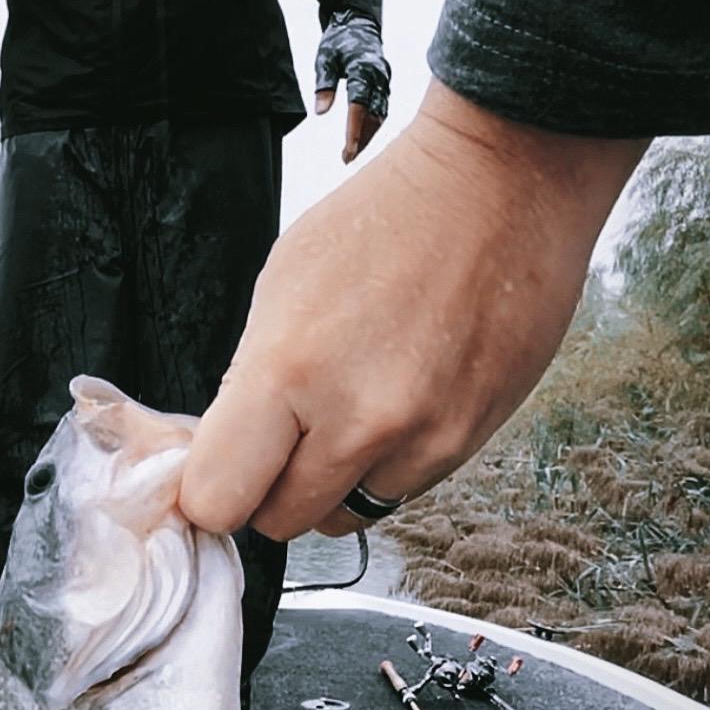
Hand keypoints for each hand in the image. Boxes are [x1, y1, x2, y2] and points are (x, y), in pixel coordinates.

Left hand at [180, 80, 646, 538]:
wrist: (500, 185)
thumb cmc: (386, 217)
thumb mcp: (282, 284)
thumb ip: (252, 380)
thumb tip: (231, 448)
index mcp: (288, 369)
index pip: (218, 498)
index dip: (210, 489)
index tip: (217, 468)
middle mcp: (357, 420)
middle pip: (279, 523)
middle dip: (268, 488)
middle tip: (280, 435)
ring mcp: (422, 439)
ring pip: (344, 517)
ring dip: (331, 481)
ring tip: (345, 408)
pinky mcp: (471, 441)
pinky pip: (402, 490)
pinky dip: (386, 463)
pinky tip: (396, 397)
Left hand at [313, 10, 389, 162]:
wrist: (358, 23)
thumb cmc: (338, 40)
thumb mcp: (324, 59)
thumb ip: (324, 85)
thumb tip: (321, 112)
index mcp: (363, 70)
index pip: (359, 106)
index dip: (354, 130)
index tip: (348, 150)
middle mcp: (379, 77)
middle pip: (374, 115)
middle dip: (363, 138)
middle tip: (348, 158)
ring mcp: (385, 81)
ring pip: (380, 114)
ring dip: (369, 134)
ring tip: (353, 152)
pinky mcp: (385, 84)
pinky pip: (382, 108)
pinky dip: (373, 124)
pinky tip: (363, 136)